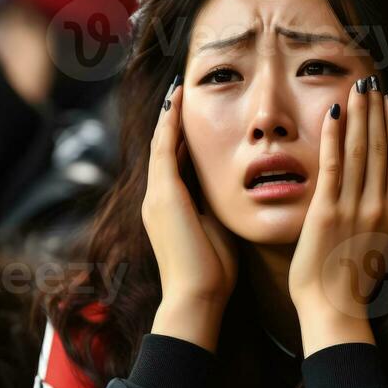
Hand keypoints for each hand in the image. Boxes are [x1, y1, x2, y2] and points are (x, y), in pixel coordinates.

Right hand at [142, 78, 238, 310]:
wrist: (197, 297)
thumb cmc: (212, 274)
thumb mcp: (216, 233)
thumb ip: (216, 210)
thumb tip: (231, 192)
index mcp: (171, 209)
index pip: (176, 165)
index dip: (182, 140)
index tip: (193, 119)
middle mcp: (157, 199)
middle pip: (164, 150)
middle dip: (172, 122)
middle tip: (181, 92)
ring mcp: (157, 196)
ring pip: (161, 146)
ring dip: (170, 117)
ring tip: (178, 90)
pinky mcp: (164, 195)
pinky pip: (165, 149)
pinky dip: (170, 124)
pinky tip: (177, 101)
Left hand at [288, 78, 387, 319]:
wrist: (335, 307)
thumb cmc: (359, 278)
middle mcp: (383, 205)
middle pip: (384, 144)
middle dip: (378, 108)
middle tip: (371, 79)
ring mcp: (356, 207)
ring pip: (362, 148)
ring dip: (359, 113)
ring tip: (356, 86)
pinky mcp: (327, 211)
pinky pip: (333, 164)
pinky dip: (335, 136)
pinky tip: (333, 113)